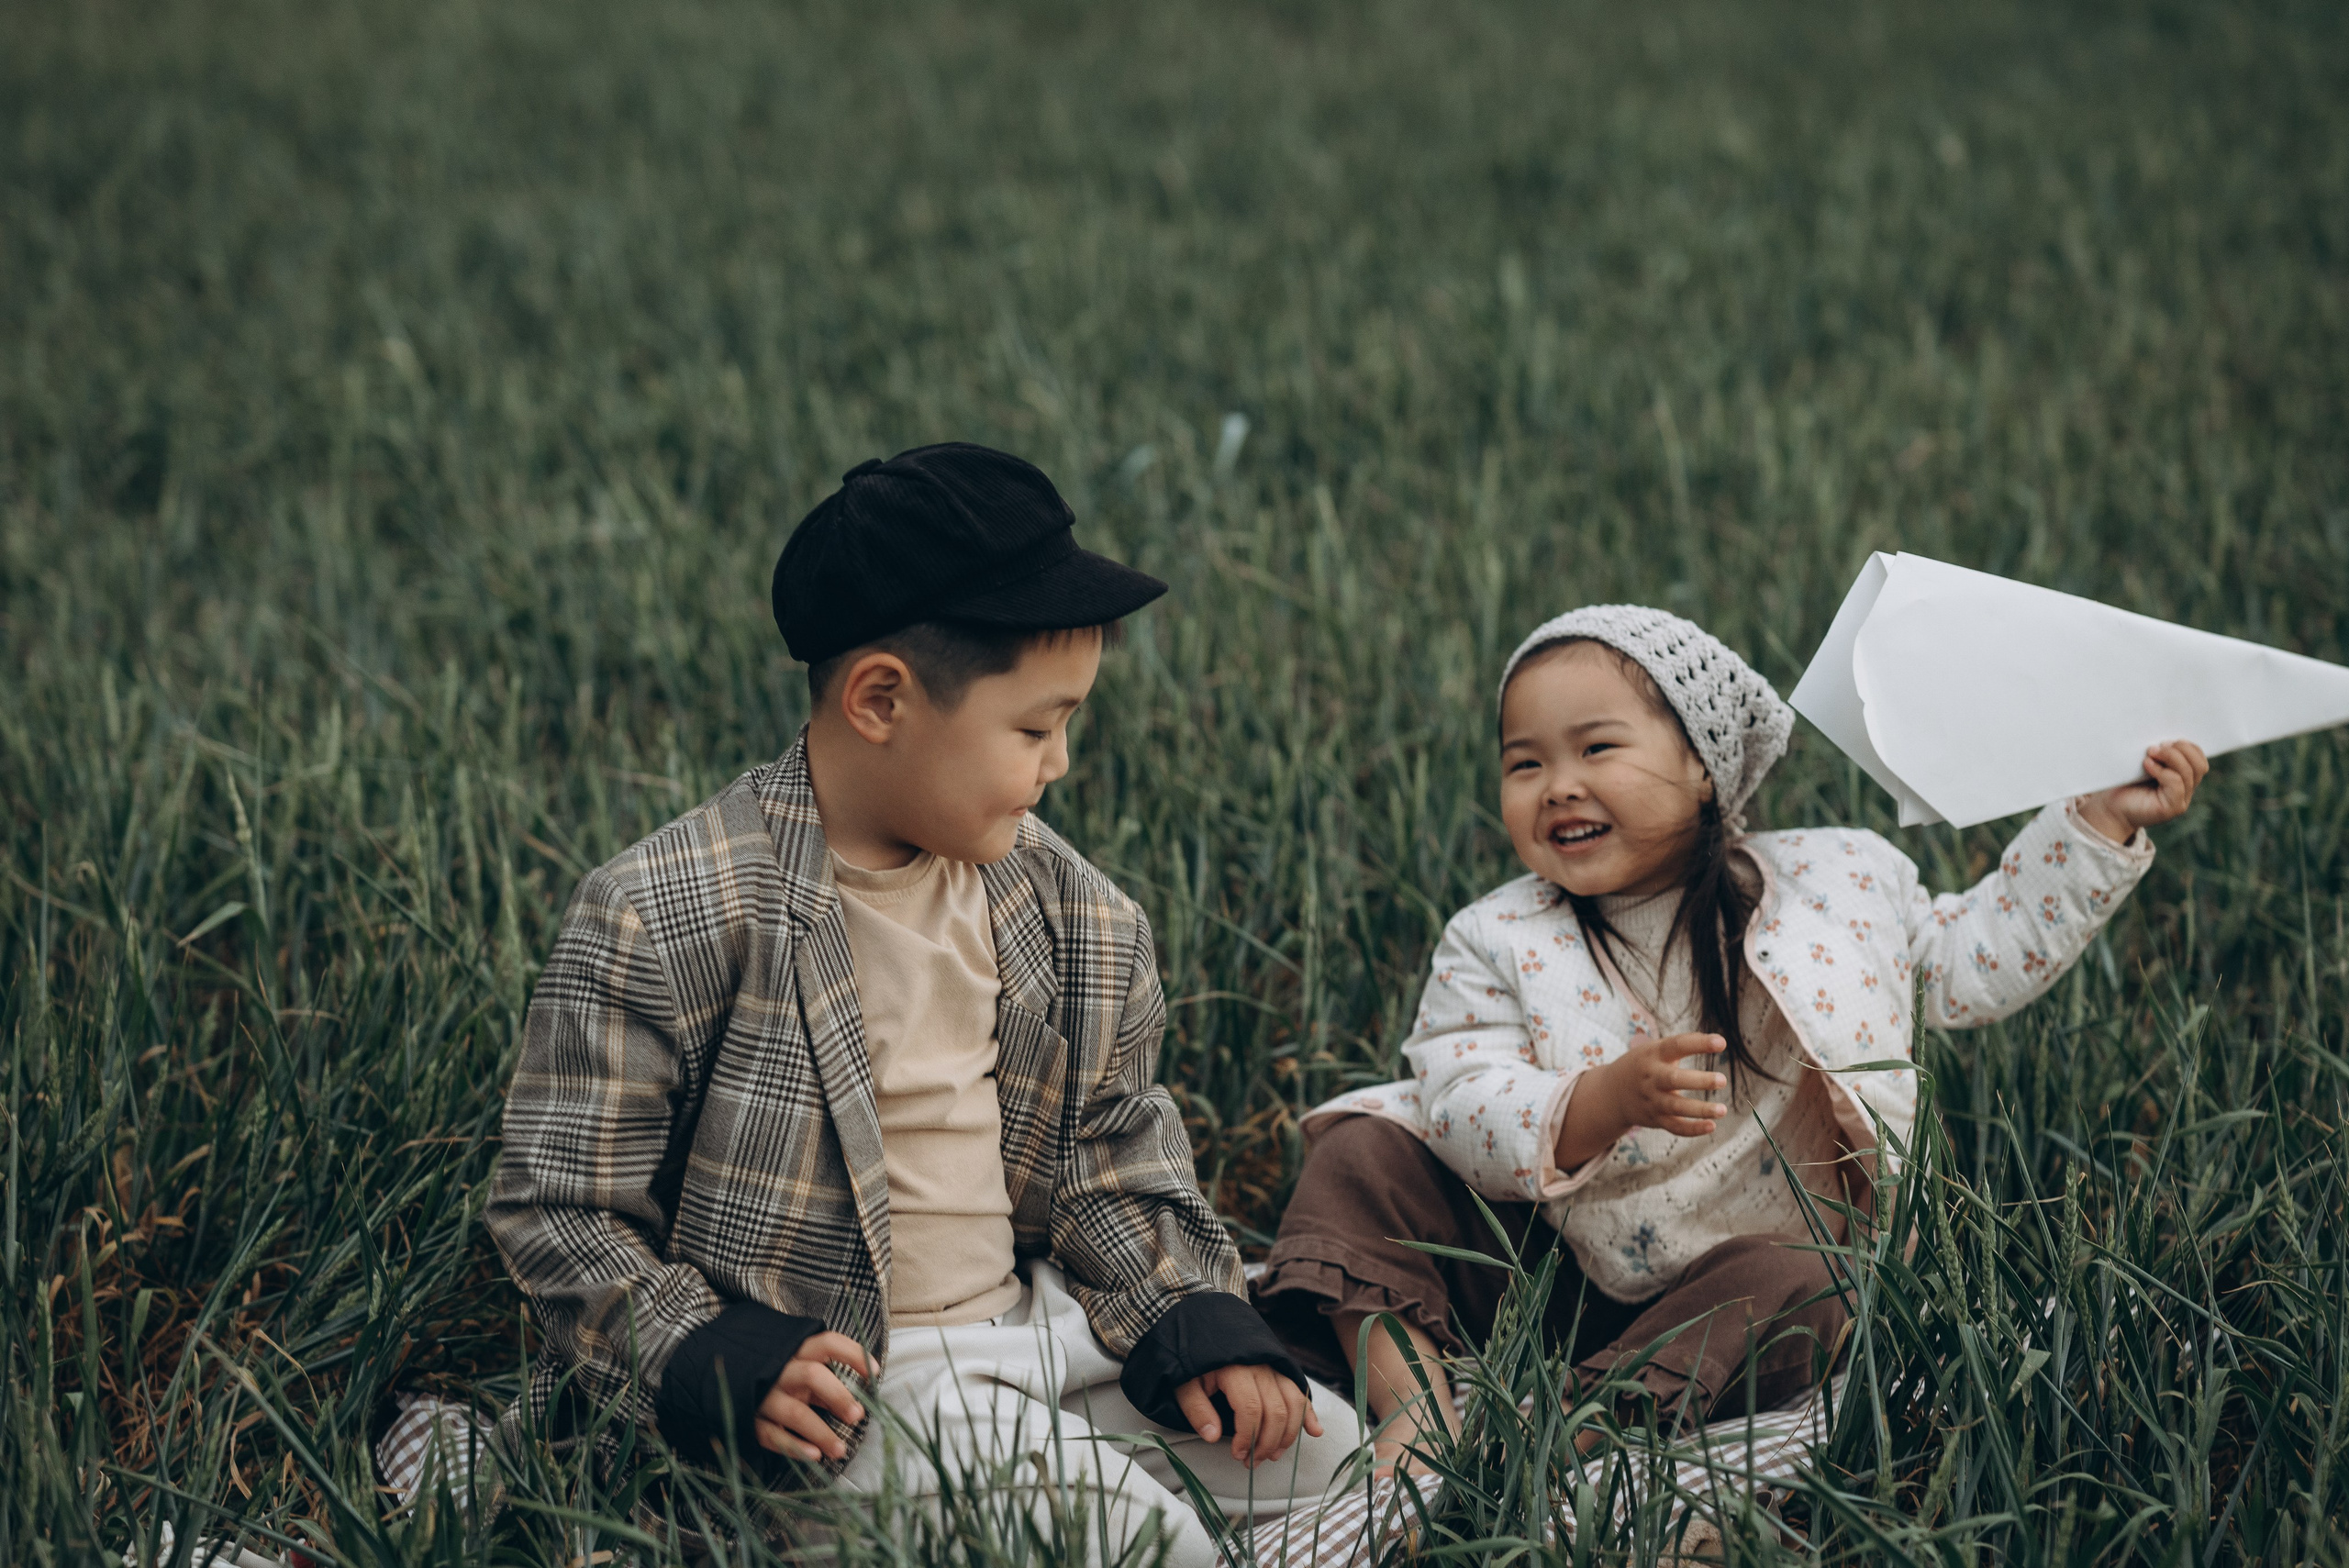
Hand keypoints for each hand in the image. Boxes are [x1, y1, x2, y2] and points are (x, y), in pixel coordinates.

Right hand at [754, 1331, 872, 1463]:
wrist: (727, 1384)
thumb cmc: (780, 1380)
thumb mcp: (801, 1374)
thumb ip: (825, 1386)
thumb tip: (855, 1403)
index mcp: (796, 1352)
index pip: (826, 1343)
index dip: (852, 1354)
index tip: (875, 1372)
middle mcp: (780, 1371)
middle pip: (811, 1375)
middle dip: (837, 1395)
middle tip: (857, 1416)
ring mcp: (764, 1397)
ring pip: (794, 1412)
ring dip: (821, 1432)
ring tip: (841, 1450)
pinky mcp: (751, 1422)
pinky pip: (772, 1435)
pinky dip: (795, 1447)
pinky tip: (815, 1455)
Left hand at [1173, 1363, 1321, 1466]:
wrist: (1208, 1326)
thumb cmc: (1197, 1360)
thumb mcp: (1185, 1382)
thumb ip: (1197, 1409)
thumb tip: (1213, 1437)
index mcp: (1235, 1369)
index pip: (1251, 1409)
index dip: (1248, 1437)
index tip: (1238, 1455)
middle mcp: (1261, 1367)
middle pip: (1276, 1411)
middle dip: (1267, 1443)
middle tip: (1253, 1462)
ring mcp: (1275, 1367)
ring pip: (1293, 1403)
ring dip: (1287, 1435)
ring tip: (1274, 1454)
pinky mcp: (1282, 1370)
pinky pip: (1301, 1392)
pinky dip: (1309, 1413)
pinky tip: (1315, 1431)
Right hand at [1597, 1032, 1729, 1139]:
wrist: (1612, 1093)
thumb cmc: (1644, 1065)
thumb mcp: (1655, 1049)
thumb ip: (1682, 1045)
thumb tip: (1720, 1041)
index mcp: (1653, 1055)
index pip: (1676, 1046)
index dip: (1699, 1044)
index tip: (1721, 1043)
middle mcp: (1651, 1077)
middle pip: (1674, 1079)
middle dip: (1699, 1081)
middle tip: (1722, 1080)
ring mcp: (1652, 1100)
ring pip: (1676, 1107)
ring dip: (1700, 1110)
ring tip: (1722, 1110)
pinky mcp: (1656, 1118)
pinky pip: (1674, 1126)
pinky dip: (1692, 1129)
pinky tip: (1711, 1126)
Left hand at [2076, 740, 2207, 843]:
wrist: (2110, 809)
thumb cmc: (2124, 784)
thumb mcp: (2144, 763)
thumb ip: (2158, 753)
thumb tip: (2163, 737)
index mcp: (2183, 776)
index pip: (2199, 758)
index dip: (2187, 746)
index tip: (2164, 741)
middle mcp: (2186, 789)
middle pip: (2199, 764)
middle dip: (2181, 750)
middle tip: (2156, 747)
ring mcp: (2181, 800)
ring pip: (2188, 772)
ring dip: (2170, 757)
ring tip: (2150, 753)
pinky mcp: (2172, 807)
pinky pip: (2176, 783)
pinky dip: (2162, 770)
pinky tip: (2146, 764)